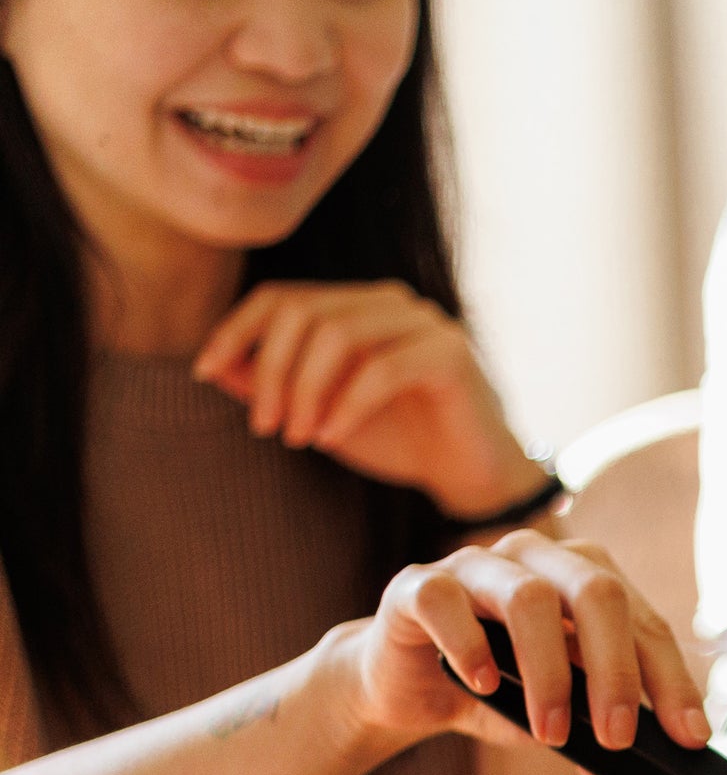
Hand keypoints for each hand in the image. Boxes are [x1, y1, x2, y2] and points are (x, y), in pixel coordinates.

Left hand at [193, 280, 543, 521]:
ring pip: (338, 335)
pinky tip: (333, 438)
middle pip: (304, 313)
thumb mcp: (322, 415)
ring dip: (306, 390)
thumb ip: (274, 387)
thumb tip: (215, 366)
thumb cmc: (401, 443)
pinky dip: (347, 406)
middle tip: (265, 426)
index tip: (206, 371)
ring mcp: (424, 322)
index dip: (237, 330)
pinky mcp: (450, 353)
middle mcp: (389, 301)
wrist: (472, 477)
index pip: (282, 297)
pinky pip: (381, 370)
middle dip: (271, 372)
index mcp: (356, 306)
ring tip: (298, 437)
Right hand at [328, 529, 708, 755]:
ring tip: (550, 733)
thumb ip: (598, 751)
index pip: (645, 622)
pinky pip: (446, 600)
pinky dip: (470, 645)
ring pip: (529, 596)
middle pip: (597, 592)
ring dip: (548, 671)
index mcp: (585, 580)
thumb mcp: (556, 724)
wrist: (408, 686)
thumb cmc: (495, 692)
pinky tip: (485, 686)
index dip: (671, 679)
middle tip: (620, 739)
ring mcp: (475, 566)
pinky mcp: (417, 587)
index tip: (690, 736)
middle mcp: (537, 560)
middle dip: (617, 670)